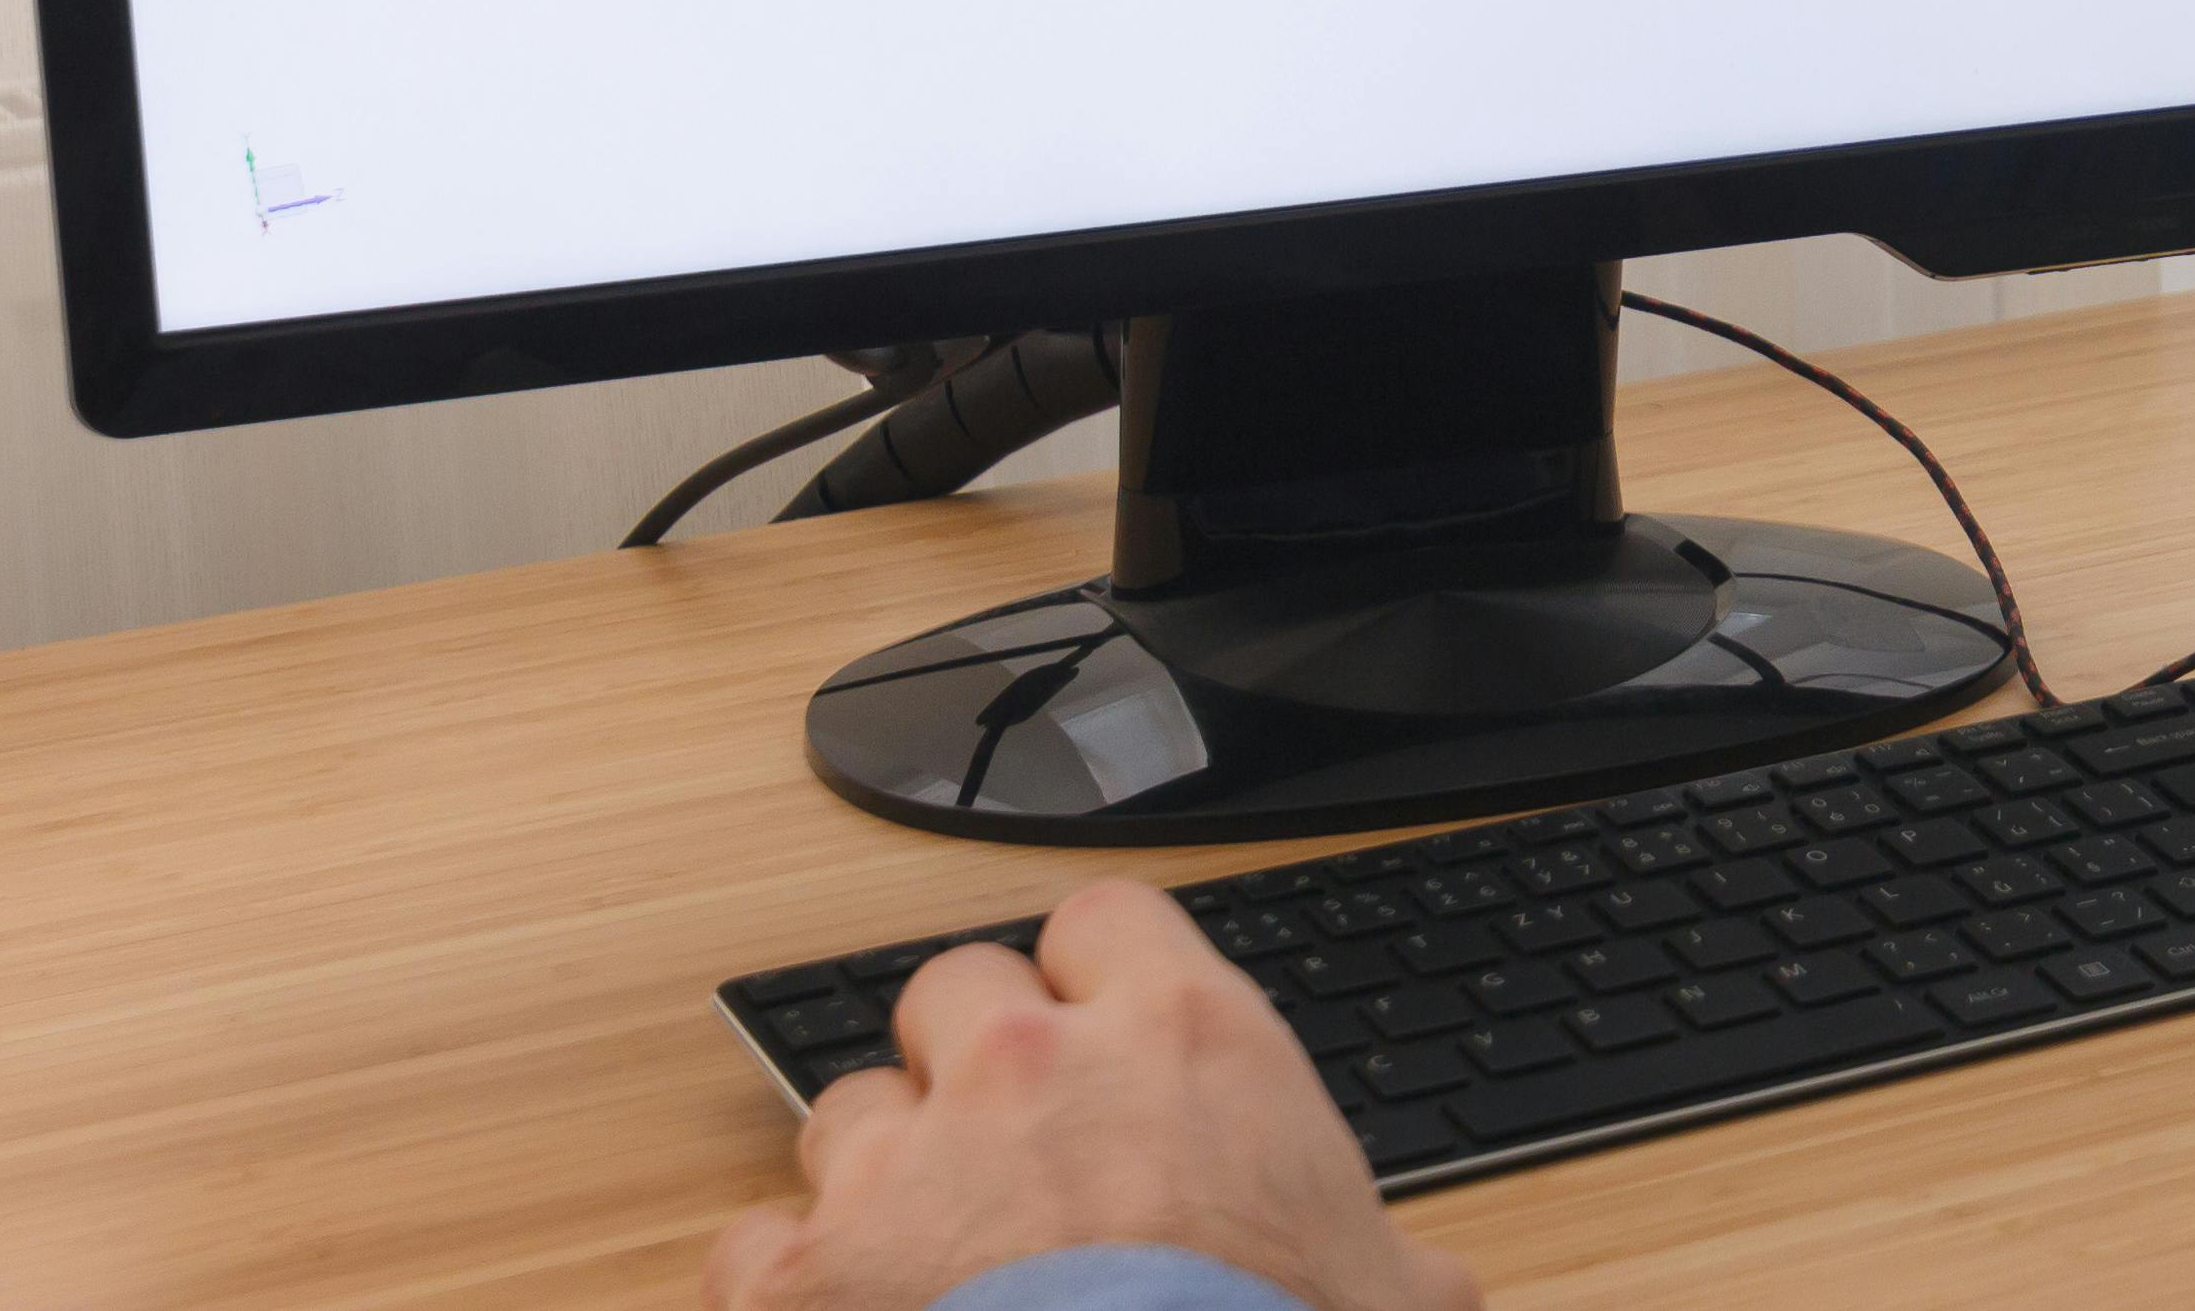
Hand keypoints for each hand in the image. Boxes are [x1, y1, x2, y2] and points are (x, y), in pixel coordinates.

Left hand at [704, 881, 1480, 1310]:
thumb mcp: (1379, 1287)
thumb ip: (1391, 1264)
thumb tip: (1437, 1295)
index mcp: (1185, 1039)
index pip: (1105, 921)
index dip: (1092, 977)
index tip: (1098, 1028)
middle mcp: (1033, 1066)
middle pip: (957, 987)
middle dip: (969, 1056)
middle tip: (1004, 1143)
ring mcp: (910, 1161)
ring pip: (849, 1105)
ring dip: (879, 1167)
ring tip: (920, 1248)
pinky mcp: (810, 1270)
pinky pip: (757, 1243)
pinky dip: (788, 1282)